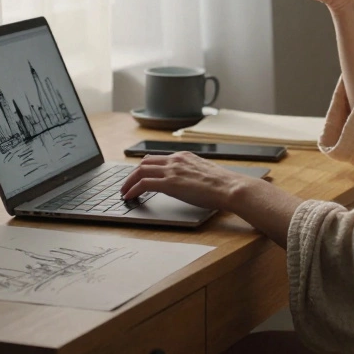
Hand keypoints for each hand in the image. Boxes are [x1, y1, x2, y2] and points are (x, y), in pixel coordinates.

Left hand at [120, 152, 256, 210]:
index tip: (138, 175)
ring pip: (140, 171)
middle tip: (127, 184)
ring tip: (124, 192)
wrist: (229, 187)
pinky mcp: (170, 183)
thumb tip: (186, 182)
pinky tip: (129, 197)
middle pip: (144, 162)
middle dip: (132, 174)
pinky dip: (133, 189)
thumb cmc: (222, 185)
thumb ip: (191, 173)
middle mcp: (175, 160)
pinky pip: (143, 184)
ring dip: (129, 182)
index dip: (144, 167)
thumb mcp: (204, 172)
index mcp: (183, 156)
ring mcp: (172, 170)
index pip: (157, 158)